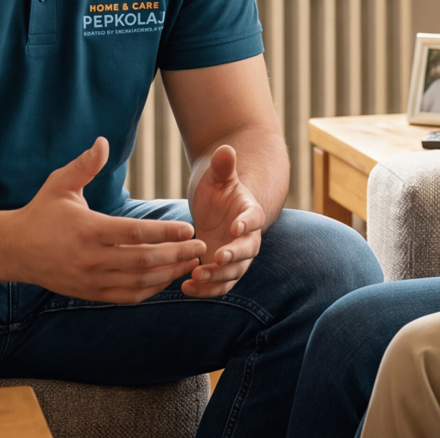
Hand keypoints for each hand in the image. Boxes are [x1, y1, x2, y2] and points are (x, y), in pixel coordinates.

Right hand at [7, 138, 204, 302]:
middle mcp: (90, 258)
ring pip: (138, 282)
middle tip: (201, 247)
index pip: (135, 233)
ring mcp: (90, 279)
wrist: (13, 250)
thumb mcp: (59, 184)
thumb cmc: (41, 212)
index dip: (165, 232)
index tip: (189, 227)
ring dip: (169, 274)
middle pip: (143, 261)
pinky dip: (150, 289)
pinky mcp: (89, 293)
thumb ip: (84, 165)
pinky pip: (127, 296)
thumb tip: (103, 142)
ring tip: (192, 263)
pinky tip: (167, 278)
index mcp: (87, 230)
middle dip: (177, 255)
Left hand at [184, 145, 265, 297]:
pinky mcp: (222, 271)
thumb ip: (223, 167)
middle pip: (248, 251)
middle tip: (216, 257)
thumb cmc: (218, 191)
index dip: (247, 223)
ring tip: (195, 277)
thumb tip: (225, 149)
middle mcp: (247, 238)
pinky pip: (219, 286)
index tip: (235, 227)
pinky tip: (185, 288)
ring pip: (233, 273)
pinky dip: (206, 290)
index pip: (254, 218)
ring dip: (217, 277)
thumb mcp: (217, 178)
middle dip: (233, 256)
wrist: (216, 211)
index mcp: (249, 212)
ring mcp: (236, 257)